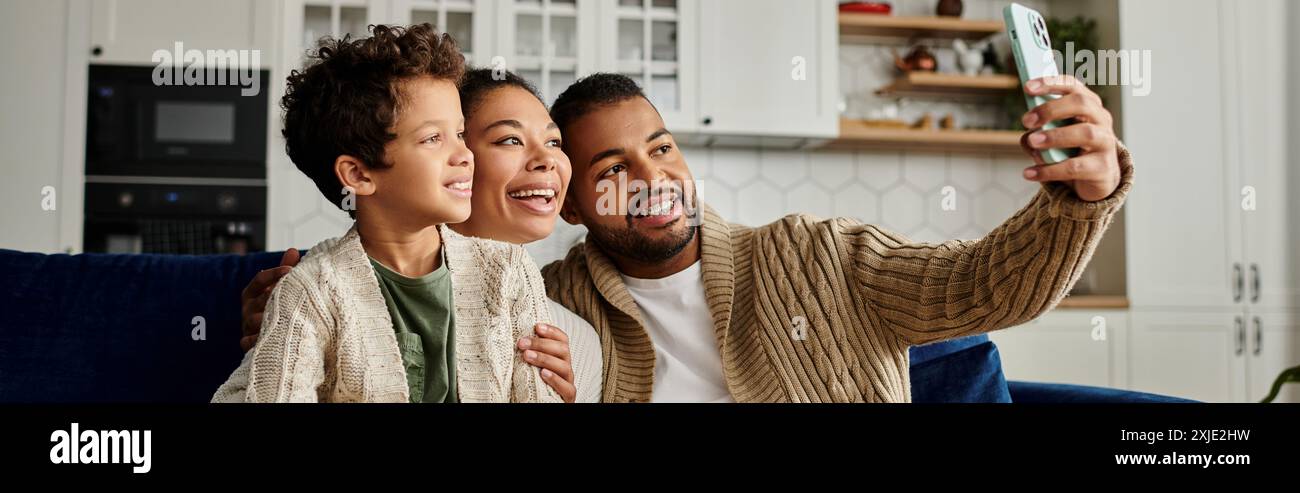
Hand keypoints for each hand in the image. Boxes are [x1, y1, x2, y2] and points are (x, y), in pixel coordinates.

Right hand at [239, 249, 299, 351]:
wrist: (270, 342)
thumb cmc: (276, 311)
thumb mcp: (278, 290)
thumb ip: (284, 272)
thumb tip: (293, 251)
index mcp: (253, 294)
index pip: (260, 279)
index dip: (274, 273)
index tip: (290, 269)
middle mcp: (248, 310)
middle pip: (260, 300)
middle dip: (274, 295)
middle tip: (292, 292)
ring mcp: (247, 327)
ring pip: (255, 321)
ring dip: (269, 318)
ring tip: (286, 316)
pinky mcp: (248, 345)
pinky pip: (250, 342)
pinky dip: (259, 340)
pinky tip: (275, 338)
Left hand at [518, 324, 575, 402]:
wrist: (539, 402)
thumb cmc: (533, 382)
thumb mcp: (532, 365)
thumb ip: (530, 352)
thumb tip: (517, 337)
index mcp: (560, 357)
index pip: (562, 339)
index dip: (552, 331)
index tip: (537, 326)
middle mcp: (566, 367)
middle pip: (562, 350)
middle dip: (541, 344)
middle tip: (522, 343)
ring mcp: (568, 381)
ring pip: (564, 366)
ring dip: (544, 359)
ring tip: (527, 356)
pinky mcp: (568, 396)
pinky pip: (566, 387)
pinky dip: (555, 379)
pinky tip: (543, 374)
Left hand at [1019, 75, 1120, 201]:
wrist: (1095, 181)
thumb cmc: (1071, 151)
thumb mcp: (1054, 137)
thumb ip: (1039, 132)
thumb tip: (1027, 137)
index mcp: (1088, 106)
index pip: (1073, 86)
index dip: (1051, 83)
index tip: (1027, 87)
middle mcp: (1101, 119)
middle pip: (1081, 104)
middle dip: (1051, 109)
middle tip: (1026, 120)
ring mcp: (1106, 143)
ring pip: (1085, 133)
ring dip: (1054, 136)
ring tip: (1032, 142)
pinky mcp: (1103, 167)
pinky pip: (1075, 166)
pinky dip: (1049, 170)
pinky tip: (1029, 173)